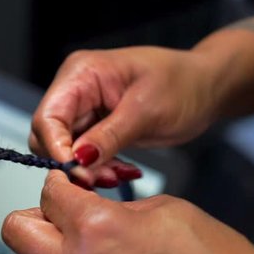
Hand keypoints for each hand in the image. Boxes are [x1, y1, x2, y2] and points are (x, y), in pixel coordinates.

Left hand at [2, 170, 253, 253]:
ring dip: (45, 243)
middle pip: (17, 227)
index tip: (69, 181)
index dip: (61, 180)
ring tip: (77, 239)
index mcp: (96, 229)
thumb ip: (108, 203)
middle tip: (61, 209)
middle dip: (36, 212)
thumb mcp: (159, 210)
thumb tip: (80, 202)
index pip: (50, 191)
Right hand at [29, 47, 217, 185]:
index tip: (78, 174)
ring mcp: (83, 108)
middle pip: (49, 135)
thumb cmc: (183, 84)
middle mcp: (75, 89)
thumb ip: (109, 136)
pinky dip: (99, 168)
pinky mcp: (94, 126)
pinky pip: (83, 154)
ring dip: (87, 169)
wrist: (206, 87)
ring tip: (119, 175)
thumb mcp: (146, 111)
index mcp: (81, 73)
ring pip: (65, 149)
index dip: (56, 148)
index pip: (48, 116)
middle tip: (102, 179)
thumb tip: (77, 160)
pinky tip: (122, 171)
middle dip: (72, 162)